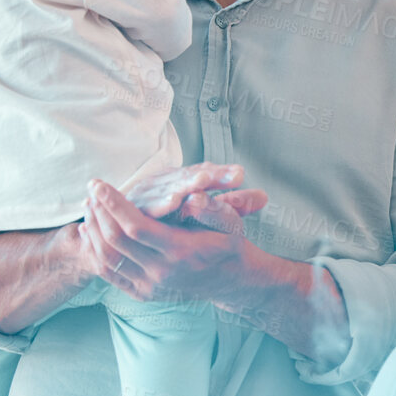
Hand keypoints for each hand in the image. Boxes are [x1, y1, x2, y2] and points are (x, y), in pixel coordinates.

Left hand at [80, 179, 254, 303]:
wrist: (231, 280)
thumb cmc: (227, 244)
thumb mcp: (230, 222)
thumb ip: (212, 208)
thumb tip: (194, 196)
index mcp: (182, 251)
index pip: (136, 227)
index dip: (113, 204)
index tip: (99, 185)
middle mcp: (162, 272)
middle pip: (116, 241)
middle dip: (98, 212)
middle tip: (91, 191)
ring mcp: (151, 286)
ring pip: (107, 259)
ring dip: (93, 230)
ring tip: (89, 207)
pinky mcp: (142, 293)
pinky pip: (109, 273)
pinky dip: (94, 251)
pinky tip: (91, 231)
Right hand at [118, 162, 261, 220]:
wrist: (131, 221)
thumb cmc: (174, 215)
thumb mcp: (207, 208)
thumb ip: (234, 204)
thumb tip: (265, 197)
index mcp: (185, 178)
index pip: (207, 173)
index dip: (221, 174)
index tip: (240, 175)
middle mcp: (167, 181)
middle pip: (187, 176)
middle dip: (203, 176)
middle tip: (217, 175)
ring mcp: (149, 193)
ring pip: (168, 188)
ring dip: (182, 186)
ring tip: (200, 183)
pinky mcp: (134, 208)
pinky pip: (147, 207)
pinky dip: (158, 205)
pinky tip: (172, 205)